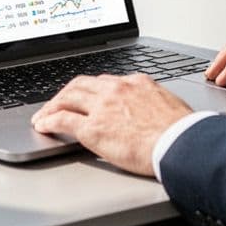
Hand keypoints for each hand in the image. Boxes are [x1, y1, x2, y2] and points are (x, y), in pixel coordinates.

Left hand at [31, 73, 192, 176]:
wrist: (181, 143)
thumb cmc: (183, 132)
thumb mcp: (170, 106)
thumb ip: (153, 104)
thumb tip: (152, 113)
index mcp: (136, 83)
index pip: (106, 81)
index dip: (91, 89)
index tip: (86, 95)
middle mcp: (116, 89)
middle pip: (81, 85)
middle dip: (66, 93)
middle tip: (58, 102)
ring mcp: (102, 107)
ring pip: (67, 98)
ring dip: (52, 105)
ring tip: (44, 114)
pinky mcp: (93, 128)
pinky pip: (62, 119)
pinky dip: (48, 120)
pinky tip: (42, 125)